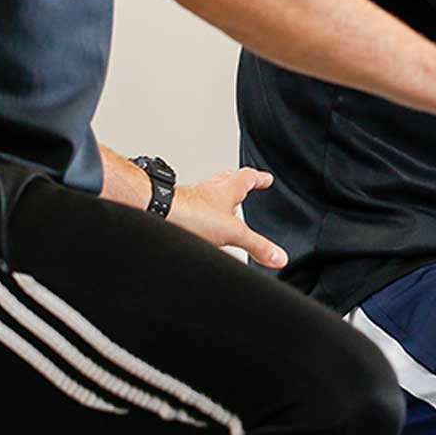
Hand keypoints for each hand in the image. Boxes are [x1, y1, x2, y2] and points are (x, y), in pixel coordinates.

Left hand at [169, 167, 287, 267]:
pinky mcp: (177, 215)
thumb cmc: (190, 213)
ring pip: (208, 198)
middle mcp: (208, 193)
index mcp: (226, 190)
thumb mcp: (233, 233)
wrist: (156, 212)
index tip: (266, 178)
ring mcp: (191, 202)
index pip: (247, 178)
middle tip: (245, 185)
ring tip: (221, 213)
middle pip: (226, 182)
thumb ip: (257, 246)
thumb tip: (279, 256)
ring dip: (216, 203)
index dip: (258, 178)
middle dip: (237, 184)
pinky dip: (200, 224)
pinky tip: (199, 237)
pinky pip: (193, 218)